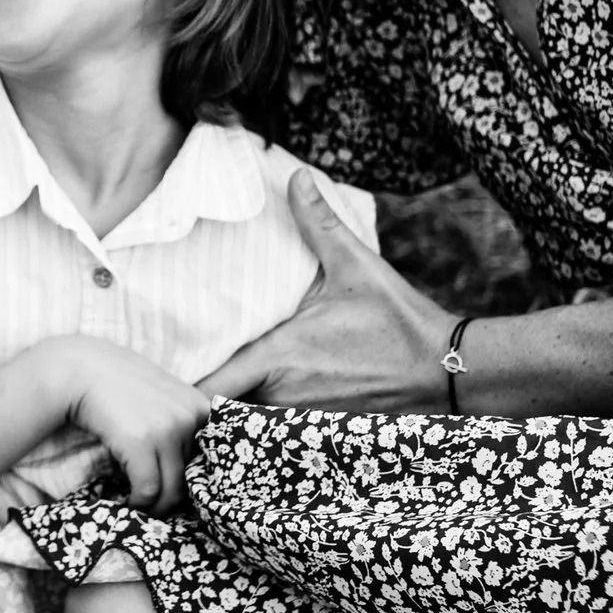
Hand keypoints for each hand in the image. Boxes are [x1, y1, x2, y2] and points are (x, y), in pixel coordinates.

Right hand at [42, 335, 212, 514]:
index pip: (213, 461)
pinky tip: (130, 502)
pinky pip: (148, 490)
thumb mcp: (165, 395)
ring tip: (142, 508)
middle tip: (157, 507)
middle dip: (174, 500)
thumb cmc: (121, 384)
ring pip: (172, 491)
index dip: (195, 482)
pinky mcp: (140, 442)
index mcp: (200, 408)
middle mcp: (189, 418)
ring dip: (156, 507)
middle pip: (192, 480)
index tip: (177, 490)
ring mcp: (167, 430)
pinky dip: (139, 503)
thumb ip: (183, 421)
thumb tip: (189, 467)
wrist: (83, 369)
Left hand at [196, 173, 452, 411]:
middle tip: (180, 382)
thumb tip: (297, 176)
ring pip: (250, 425)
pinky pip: (280, 435)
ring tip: (213, 395)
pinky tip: (259, 410)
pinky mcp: (324, 433)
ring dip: (234, 413)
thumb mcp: (356, 266)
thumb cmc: (398, 320)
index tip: (164, 372)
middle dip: (201, 401)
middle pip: (222, 411)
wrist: (448, 372)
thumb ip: (318, 224)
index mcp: (280, 357)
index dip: (182, 387)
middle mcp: (285, 396)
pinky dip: (265, 426)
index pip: (210, 387)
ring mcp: (304, 421)